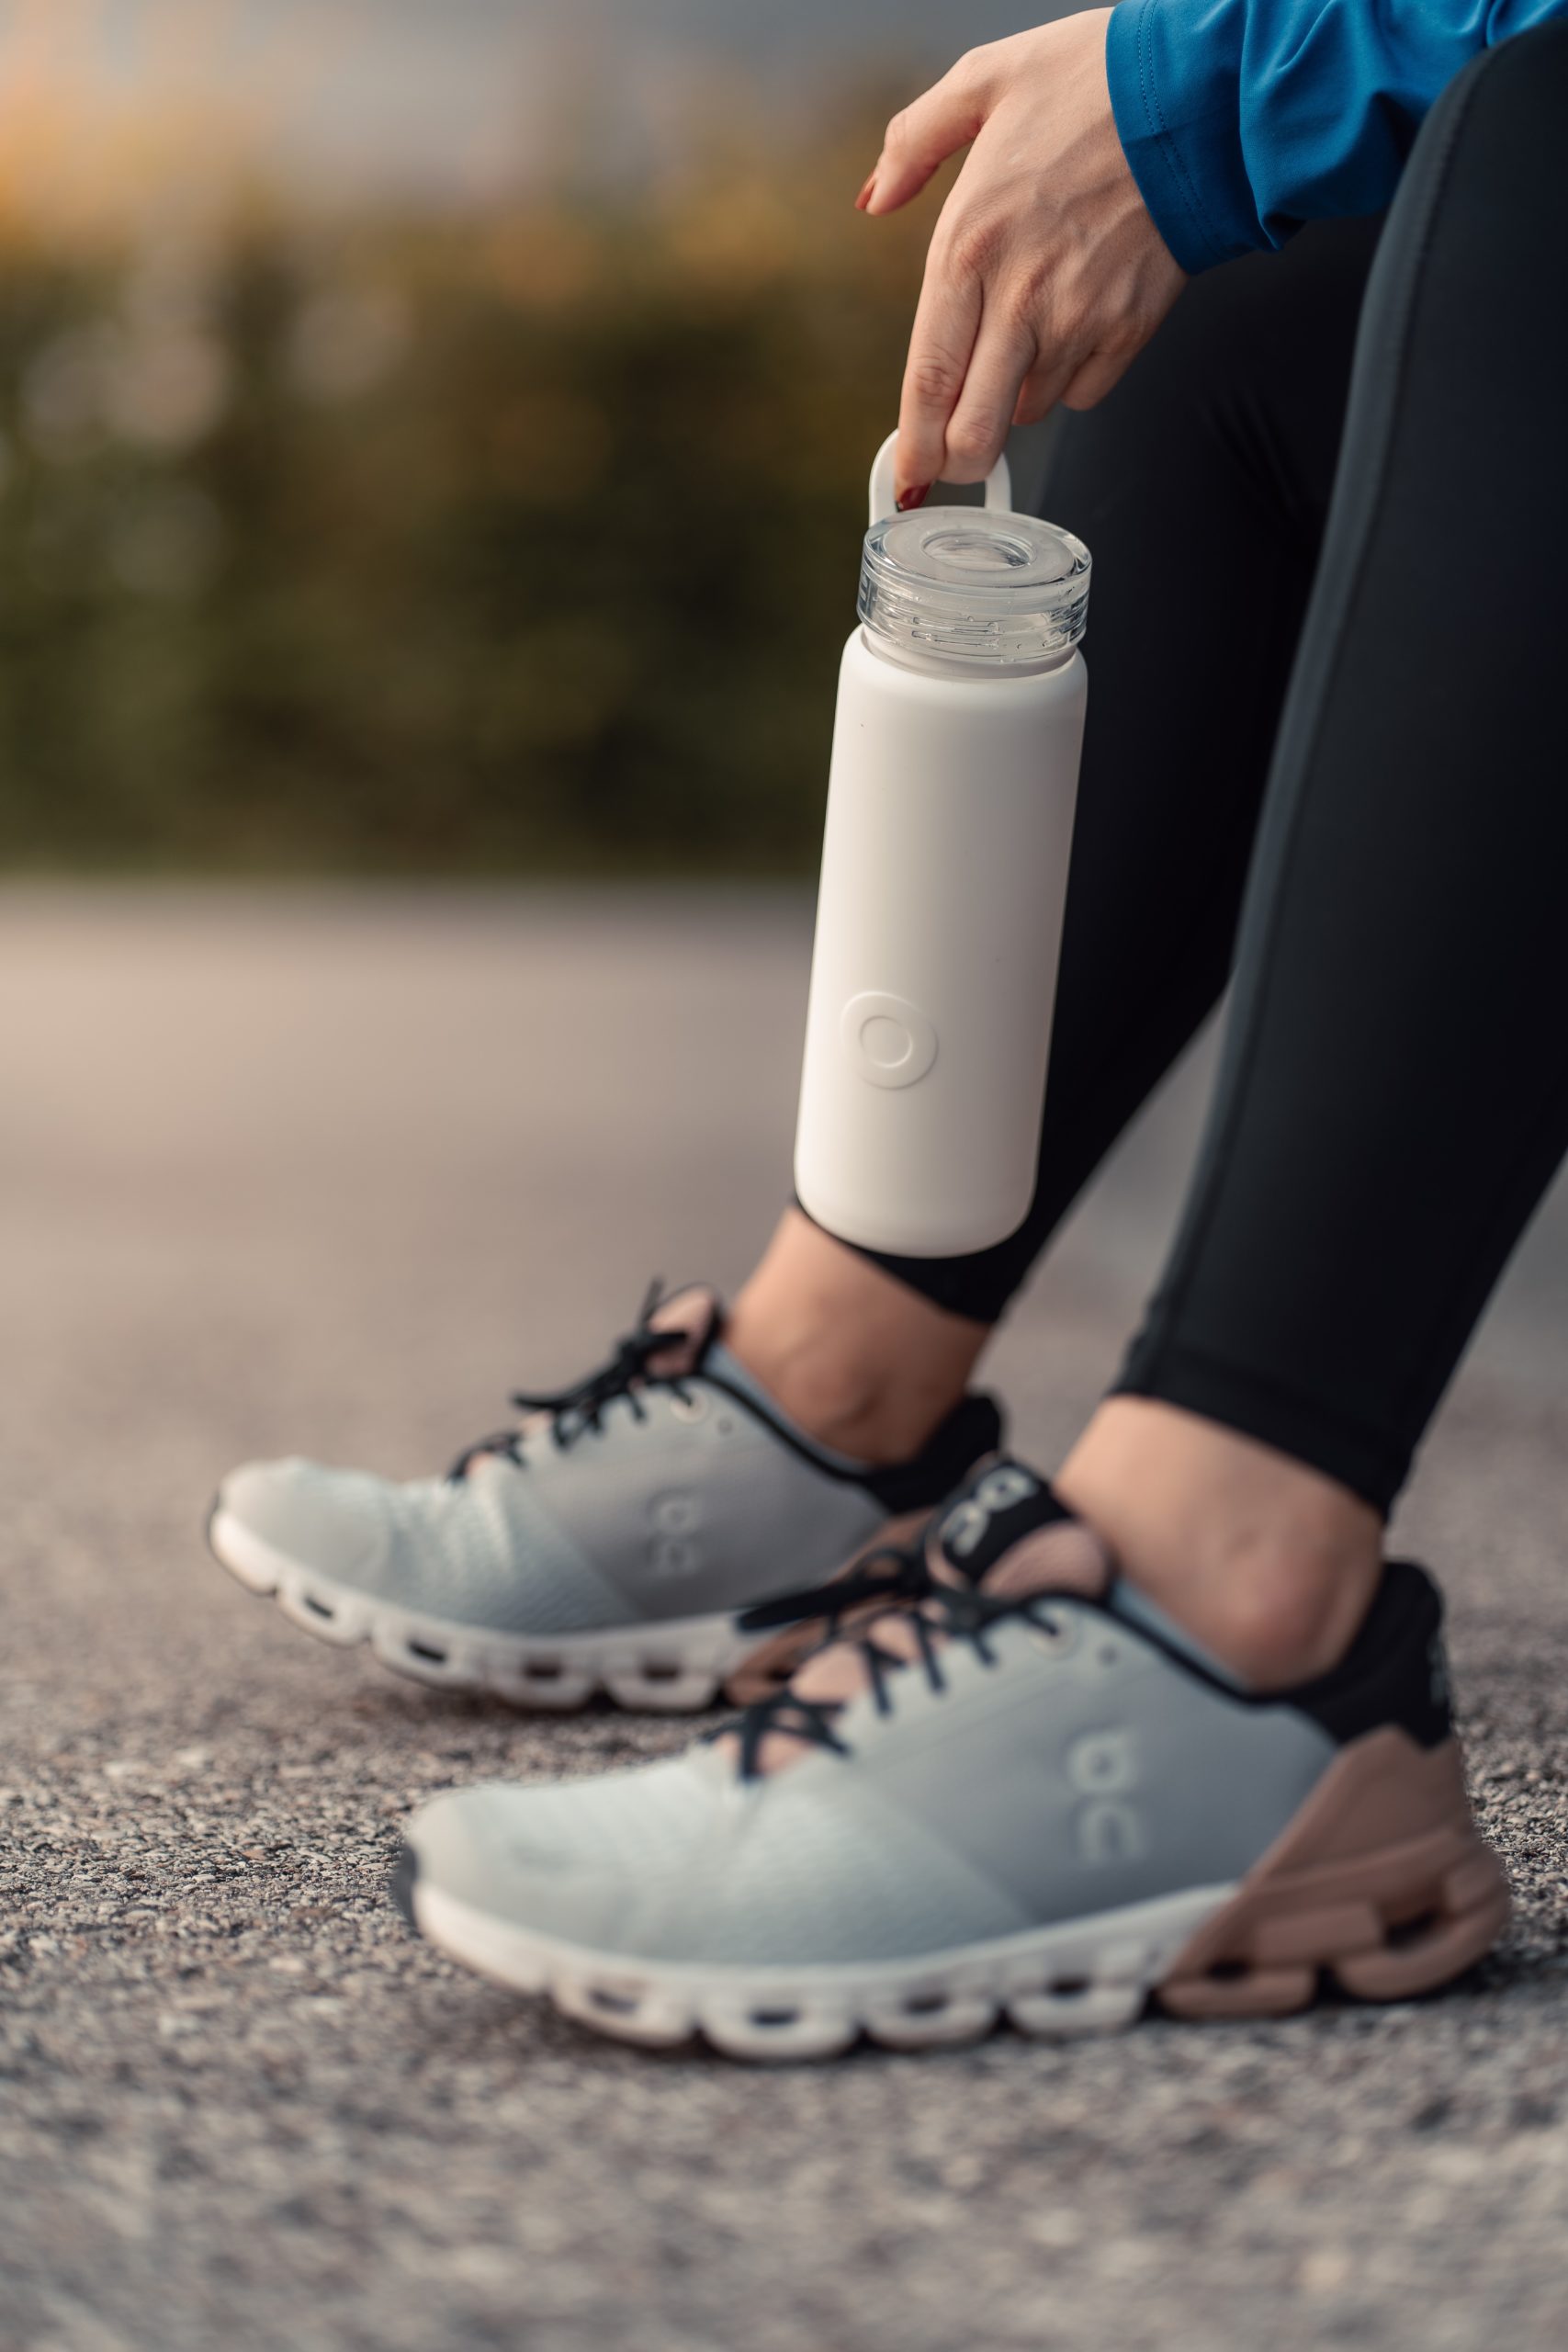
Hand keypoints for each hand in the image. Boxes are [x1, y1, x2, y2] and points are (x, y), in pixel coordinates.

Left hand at [858, 11, 1187, 506]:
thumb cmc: (1096, 83)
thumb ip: (914, 141)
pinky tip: (1076, 322)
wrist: (1201, 94)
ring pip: (1029, 410)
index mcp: (970, 246)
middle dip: (959, 460)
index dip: (915, 443)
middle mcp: (1021, 298)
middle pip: (977, 429)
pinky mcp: (1130, 331)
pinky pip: (1085, 392)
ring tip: (1030, 329)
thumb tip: (875, 196)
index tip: (909, 474)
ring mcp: (1080, 322)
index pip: (928, 378)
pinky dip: (1072, 376)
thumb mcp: (985, 81)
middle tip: (955, 456)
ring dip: (1017, 393)